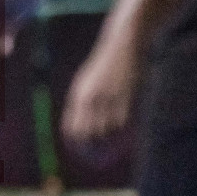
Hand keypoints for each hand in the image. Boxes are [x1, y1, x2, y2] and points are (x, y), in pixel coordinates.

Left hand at [61, 34, 142, 155]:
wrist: (122, 44)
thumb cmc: (104, 64)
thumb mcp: (85, 81)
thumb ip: (81, 101)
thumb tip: (77, 126)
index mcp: (79, 94)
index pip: (71, 127)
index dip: (75, 141)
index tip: (81, 148)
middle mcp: (91, 98)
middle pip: (88, 133)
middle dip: (92, 144)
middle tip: (97, 151)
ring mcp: (109, 98)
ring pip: (107, 130)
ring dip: (108, 136)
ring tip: (111, 138)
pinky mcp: (125, 97)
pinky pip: (122, 122)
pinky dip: (121, 128)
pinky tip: (122, 127)